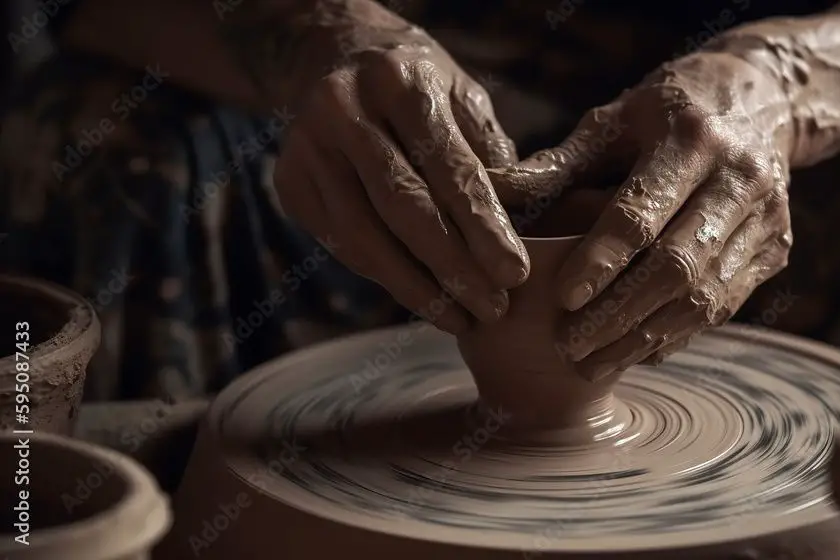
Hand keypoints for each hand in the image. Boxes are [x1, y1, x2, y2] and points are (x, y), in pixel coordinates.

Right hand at [274, 23, 527, 334]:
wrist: (334, 58)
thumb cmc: (419, 87)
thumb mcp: (464, 97)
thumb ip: (491, 155)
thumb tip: (515, 229)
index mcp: (399, 81)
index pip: (447, 166)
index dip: (482, 226)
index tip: (515, 274)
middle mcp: (343, 110)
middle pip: (402, 206)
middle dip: (452, 268)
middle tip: (493, 310)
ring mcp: (307, 148)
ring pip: (364, 236)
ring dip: (417, 289)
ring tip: (461, 319)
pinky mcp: (290, 182)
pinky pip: (343, 244)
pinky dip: (385, 277)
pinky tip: (423, 299)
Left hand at [491, 52, 793, 379]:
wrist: (764, 100)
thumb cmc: (666, 111)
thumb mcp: (614, 120)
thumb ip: (558, 165)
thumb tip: (492, 196)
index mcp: (691, 138)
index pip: (641, 213)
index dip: (600, 260)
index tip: (561, 299)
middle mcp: (740, 180)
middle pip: (677, 266)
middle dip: (618, 315)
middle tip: (569, 348)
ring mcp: (767, 219)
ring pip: (706, 297)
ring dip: (644, 338)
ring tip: (592, 364)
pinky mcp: (777, 249)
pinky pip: (726, 305)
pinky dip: (678, 334)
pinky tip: (637, 351)